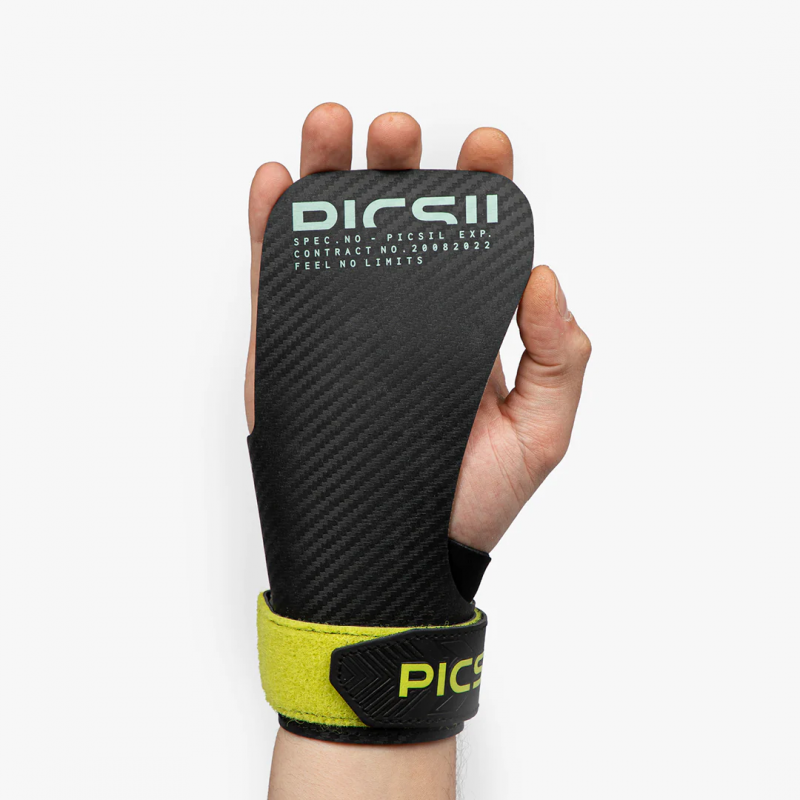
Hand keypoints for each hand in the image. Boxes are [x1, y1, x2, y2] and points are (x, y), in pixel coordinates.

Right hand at [246, 103, 590, 556]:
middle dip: (398, 168)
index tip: (486, 148)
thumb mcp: (540, 434)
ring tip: (331, 129)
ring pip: (332, 237)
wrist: (394, 554)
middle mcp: (404, 314)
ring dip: (328, 178)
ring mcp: (344, 328)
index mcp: (466, 324)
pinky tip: (277, 185)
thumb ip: (560, 359)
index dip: (480, 188)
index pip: (473, 241)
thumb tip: (545, 276)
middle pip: (397, 222)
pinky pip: (278, 281)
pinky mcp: (291, 350)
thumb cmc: (471, 502)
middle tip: (398, 134)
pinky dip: (271, 230)